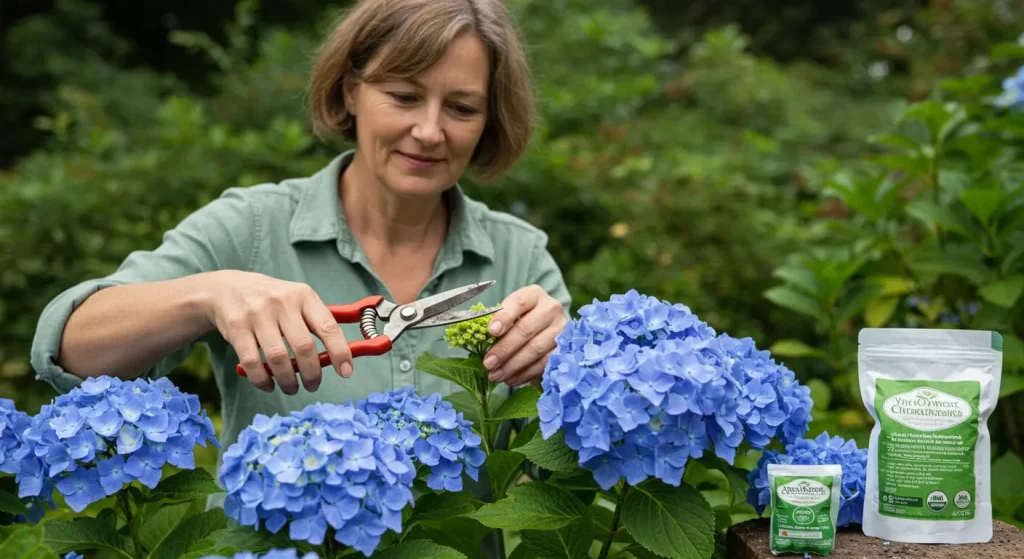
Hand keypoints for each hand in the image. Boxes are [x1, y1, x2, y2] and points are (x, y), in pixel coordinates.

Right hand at [203, 270, 353, 394]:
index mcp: (304, 296)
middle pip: (304, 347)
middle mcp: (282, 302)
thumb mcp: (296, 299)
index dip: (340, 351)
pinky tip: (268, 384)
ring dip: (288, 380)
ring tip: (291, 388)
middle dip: (311, 373)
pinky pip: (252, 362)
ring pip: (278, 358)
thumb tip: (339, 355)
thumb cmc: (271, 300)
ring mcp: (257, 314)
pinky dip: (262, 380)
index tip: (346, 371)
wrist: (226, 288)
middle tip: (313, 386)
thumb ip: (316, 322)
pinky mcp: (236, 327)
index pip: (328, 326)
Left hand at [483, 285, 566, 386]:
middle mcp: (551, 308)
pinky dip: (524, 374)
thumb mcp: (510, 316)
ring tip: (495, 375)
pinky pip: (543, 364)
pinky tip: (510, 379)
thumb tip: (477, 339)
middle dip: (504, 349)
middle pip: (526, 329)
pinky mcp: (565, 349)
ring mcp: (561, 329)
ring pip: (535, 349)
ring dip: (512, 365)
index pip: (518, 302)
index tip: (491, 331)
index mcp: (534, 295)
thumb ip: (497, 323)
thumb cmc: (521, 321)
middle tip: (488, 363)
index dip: (504, 317)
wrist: (547, 331)